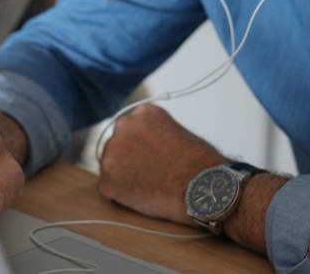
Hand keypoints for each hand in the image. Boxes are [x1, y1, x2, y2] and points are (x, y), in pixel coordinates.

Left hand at [97, 103, 226, 225]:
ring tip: (151, 187)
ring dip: (125, 177)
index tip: (153, 159)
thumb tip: (150, 146)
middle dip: (130, 160)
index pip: (133, 130)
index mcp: (143, 113)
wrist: (201, 187)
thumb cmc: (200, 164)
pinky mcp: (108, 179)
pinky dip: (122, 196)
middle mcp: (123, 126)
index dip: (142, 148)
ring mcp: (112, 152)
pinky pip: (110, 189)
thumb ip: (157, 134)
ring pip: (112, 167)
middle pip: (118, 146)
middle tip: (150, 175)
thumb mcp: (179, 133)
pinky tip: (144, 197)